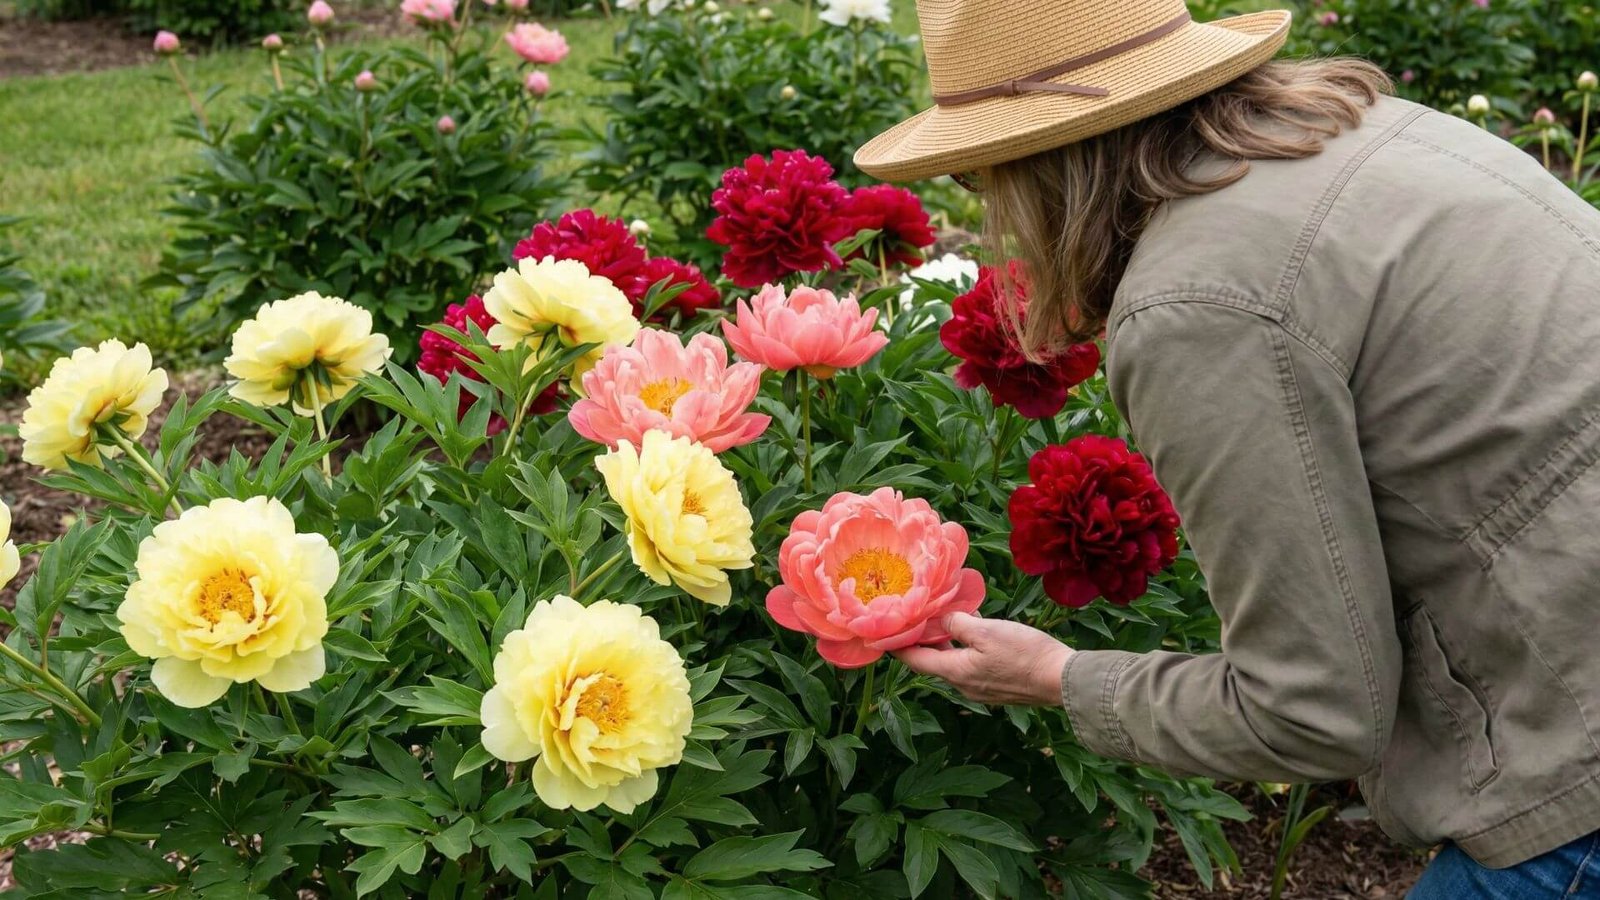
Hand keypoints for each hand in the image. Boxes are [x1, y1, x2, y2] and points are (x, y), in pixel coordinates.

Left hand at [894, 612, 1072, 706]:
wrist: (1061, 679)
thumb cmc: (1023, 653)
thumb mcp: (985, 630)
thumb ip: (956, 624)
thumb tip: (942, 622)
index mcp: (955, 672)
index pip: (913, 660)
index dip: (896, 646)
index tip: (881, 634)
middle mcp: (963, 685)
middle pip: (933, 661)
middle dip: (923, 640)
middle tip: (915, 617)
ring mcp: (982, 689)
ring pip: (955, 662)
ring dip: (948, 641)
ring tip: (946, 616)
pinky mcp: (999, 686)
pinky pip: (973, 664)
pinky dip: (967, 647)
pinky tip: (977, 628)